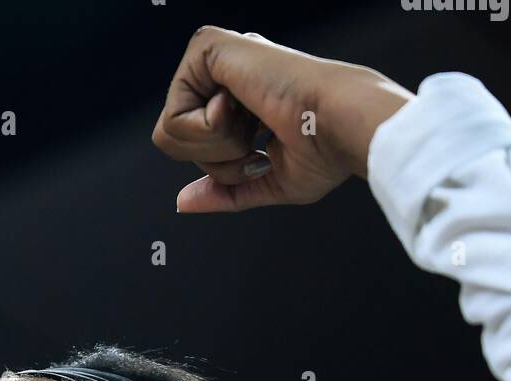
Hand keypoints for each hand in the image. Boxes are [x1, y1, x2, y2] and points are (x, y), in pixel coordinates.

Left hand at [152, 26, 414, 212]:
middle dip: (216, 161)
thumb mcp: (268, 182)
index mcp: (241, 99)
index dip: (227, 169)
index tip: (265, 155)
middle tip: (257, 144)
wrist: (341, 124)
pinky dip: (208, 132)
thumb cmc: (325, 150)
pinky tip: (244, 108)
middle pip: (176, 142)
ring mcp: (215, 59)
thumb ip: (224, 190)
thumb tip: (181, 202)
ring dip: (216, 148)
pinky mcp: (207, 48)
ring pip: (170, 132)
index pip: (198, 148)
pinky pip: (172, 117)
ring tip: (255, 123)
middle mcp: (225, 75)